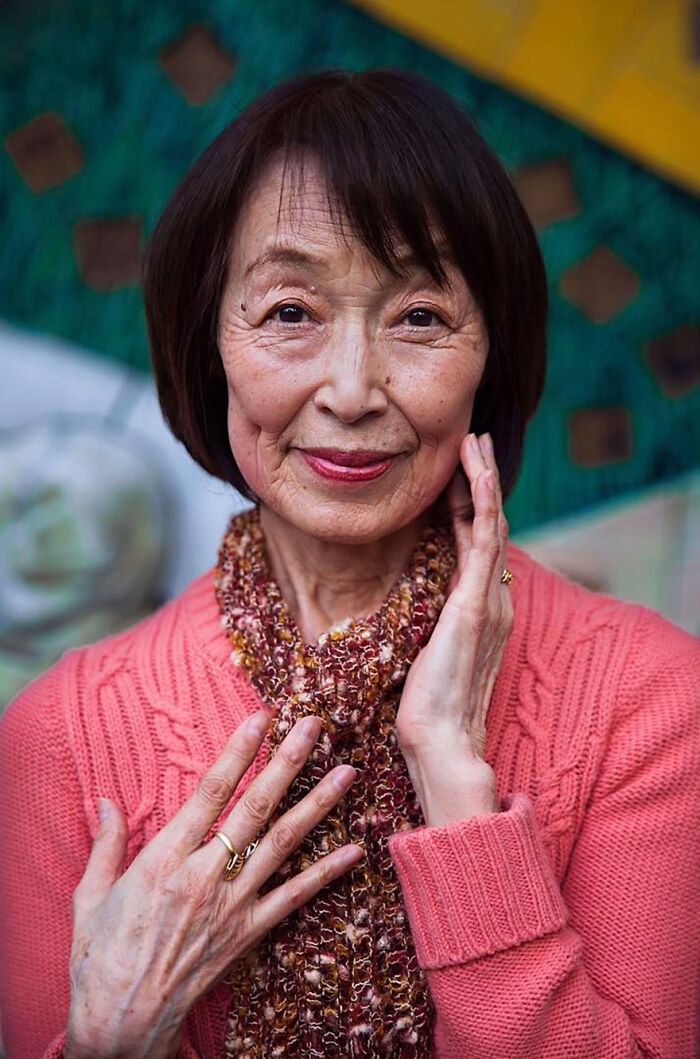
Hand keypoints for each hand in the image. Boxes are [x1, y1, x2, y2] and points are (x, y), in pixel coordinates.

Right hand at [65, 712, 362, 1058]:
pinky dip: (327, 873)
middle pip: (255, 806)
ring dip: (317, 804)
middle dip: (287, 761)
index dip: (238, 750)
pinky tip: (354, 850)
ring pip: (282, 844)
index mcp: (165, 858)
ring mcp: (232, 904)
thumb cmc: (101, 957)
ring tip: (346, 772)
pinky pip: (294, 898)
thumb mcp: (91, 895)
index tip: (260, 718)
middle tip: (314, 725)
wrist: (123, 1022)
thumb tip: (105, 801)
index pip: (210, 791)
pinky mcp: (248, 933)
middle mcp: (205, 875)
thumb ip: (106, 844)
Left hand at [395, 432, 512, 825]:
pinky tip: (477, 473)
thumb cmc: (429, 707)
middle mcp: (492, 599)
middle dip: (482, 480)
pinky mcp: (475, 602)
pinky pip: (485, 539)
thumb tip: (420, 613)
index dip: (470, 505)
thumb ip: (435, 627)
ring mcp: (488, 599)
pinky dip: (484, 501)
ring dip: (484, 478)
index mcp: (481, 610)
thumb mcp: (429, 654)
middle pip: (489, 526)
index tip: (458, 473)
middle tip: (475, 441)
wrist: (440, 741)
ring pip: (491, 523)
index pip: (477, 544)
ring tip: (475, 442)